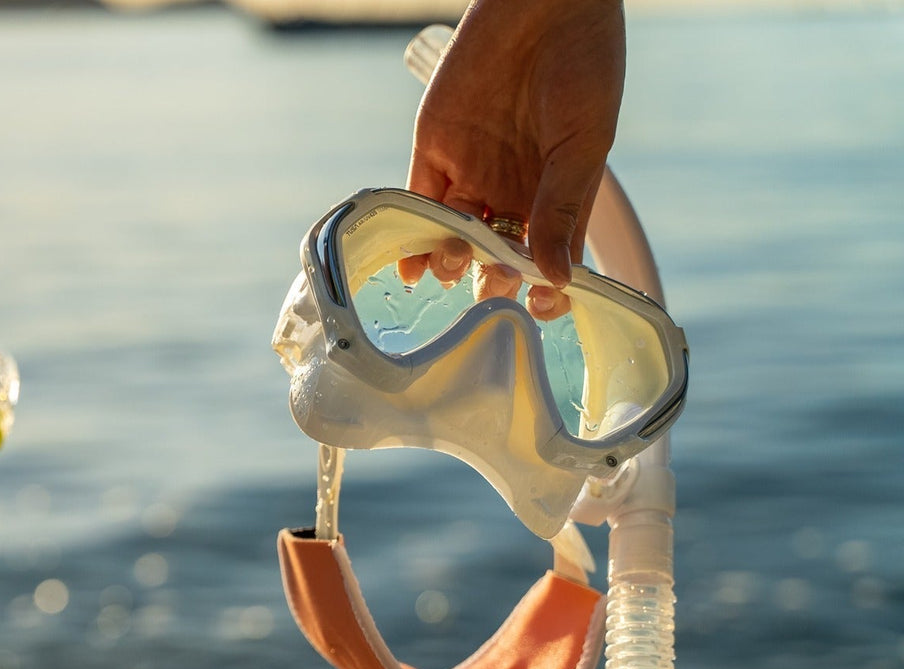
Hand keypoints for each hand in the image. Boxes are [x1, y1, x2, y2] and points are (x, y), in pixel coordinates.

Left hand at [399, 0, 624, 313]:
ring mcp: (471, 173)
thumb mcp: (585, 141)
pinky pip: (418, 201)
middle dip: (490, 280)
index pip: (546, 257)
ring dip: (451, 259)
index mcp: (558, 194)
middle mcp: (512, 191)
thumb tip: (554, 277)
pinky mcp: (434, 150)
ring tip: (453, 263)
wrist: (544, 2)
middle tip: (490, 287)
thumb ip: (563, 206)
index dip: (541, 288)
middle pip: (495, 255)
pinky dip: (415, 234)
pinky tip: (414, 263)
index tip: (540, 308)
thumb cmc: (584, 66)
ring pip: (454, 235)